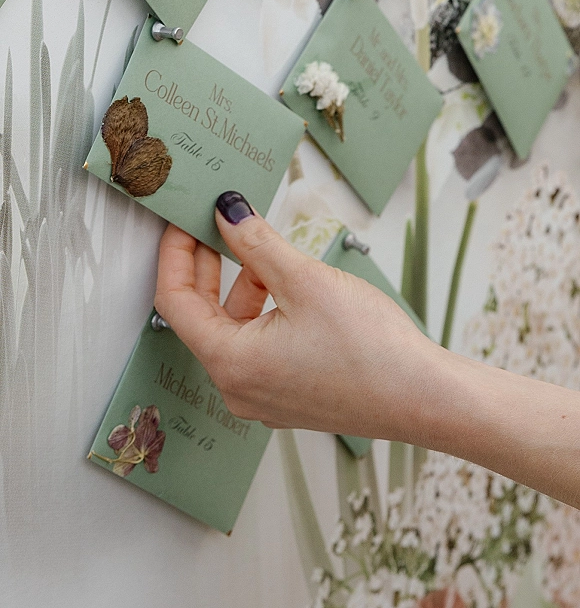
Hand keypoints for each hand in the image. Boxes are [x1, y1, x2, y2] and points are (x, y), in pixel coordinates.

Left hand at [154, 191, 440, 439]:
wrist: (424, 398)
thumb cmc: (372, 350)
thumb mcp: (305, 280)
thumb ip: (256, 243)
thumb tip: (226, 213)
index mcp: (231, 363)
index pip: (175, 302)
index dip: (175, 255)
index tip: (184, 224)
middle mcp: (239, 387)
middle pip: (201, 317)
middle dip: (206, 267)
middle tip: (215, 226)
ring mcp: (264, 396)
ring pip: (233, 329)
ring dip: (241, 287)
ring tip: (266, 254)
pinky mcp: (288, 395)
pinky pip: (257, 346)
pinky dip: (263, 311)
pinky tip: (289, 287)